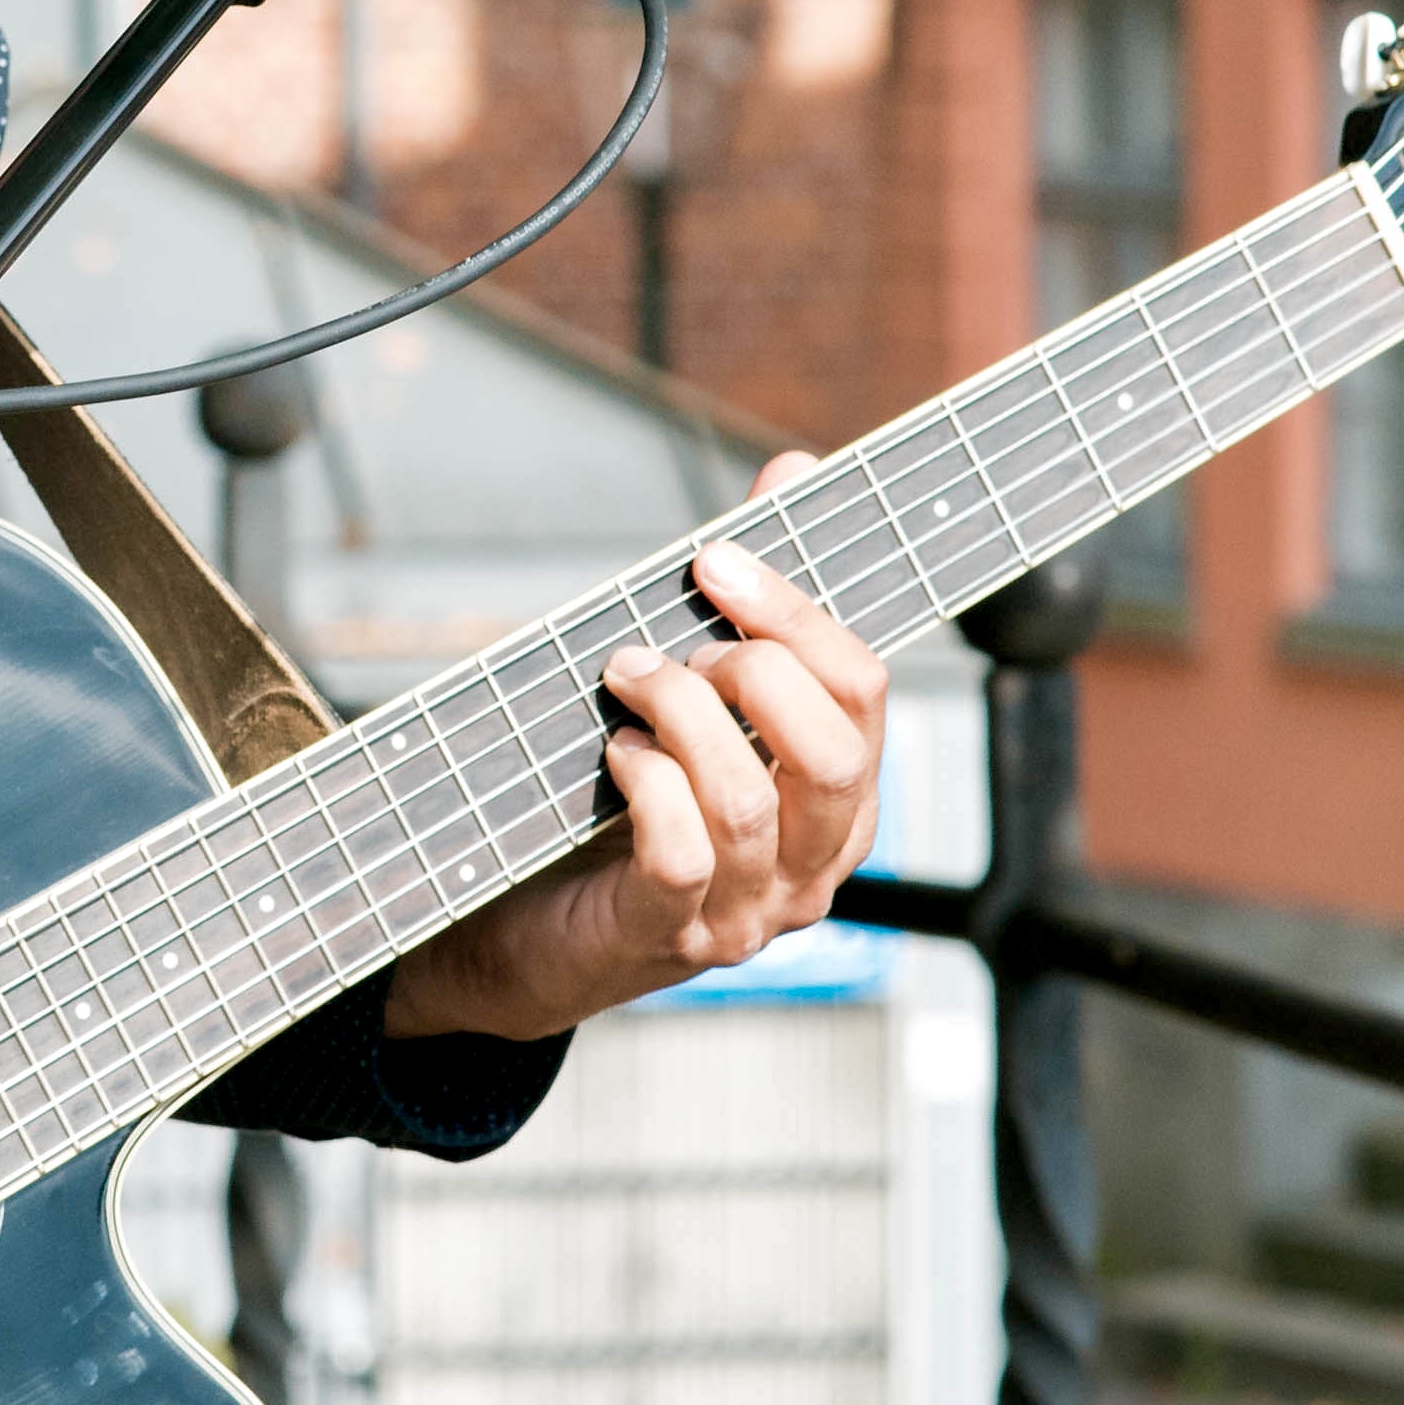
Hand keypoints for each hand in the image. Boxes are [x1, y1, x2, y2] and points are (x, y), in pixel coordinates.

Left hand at [381, 452, 889, 1047]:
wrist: (538, 934)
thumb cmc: (630, 801)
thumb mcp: (701, 697)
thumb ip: (752, 596)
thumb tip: (791, 470)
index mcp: (842, 799)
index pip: (865, 691)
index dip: (794, 611)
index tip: (713, 557)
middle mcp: (814, 863)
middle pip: (833, 749)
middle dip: (750, 667)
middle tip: (677, 644)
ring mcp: (749, 911)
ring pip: (748, 798)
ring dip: (679, 712)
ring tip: (628, 677)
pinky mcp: (672, 934)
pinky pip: (680, 851)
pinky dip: (646, 782)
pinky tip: (618, 752)